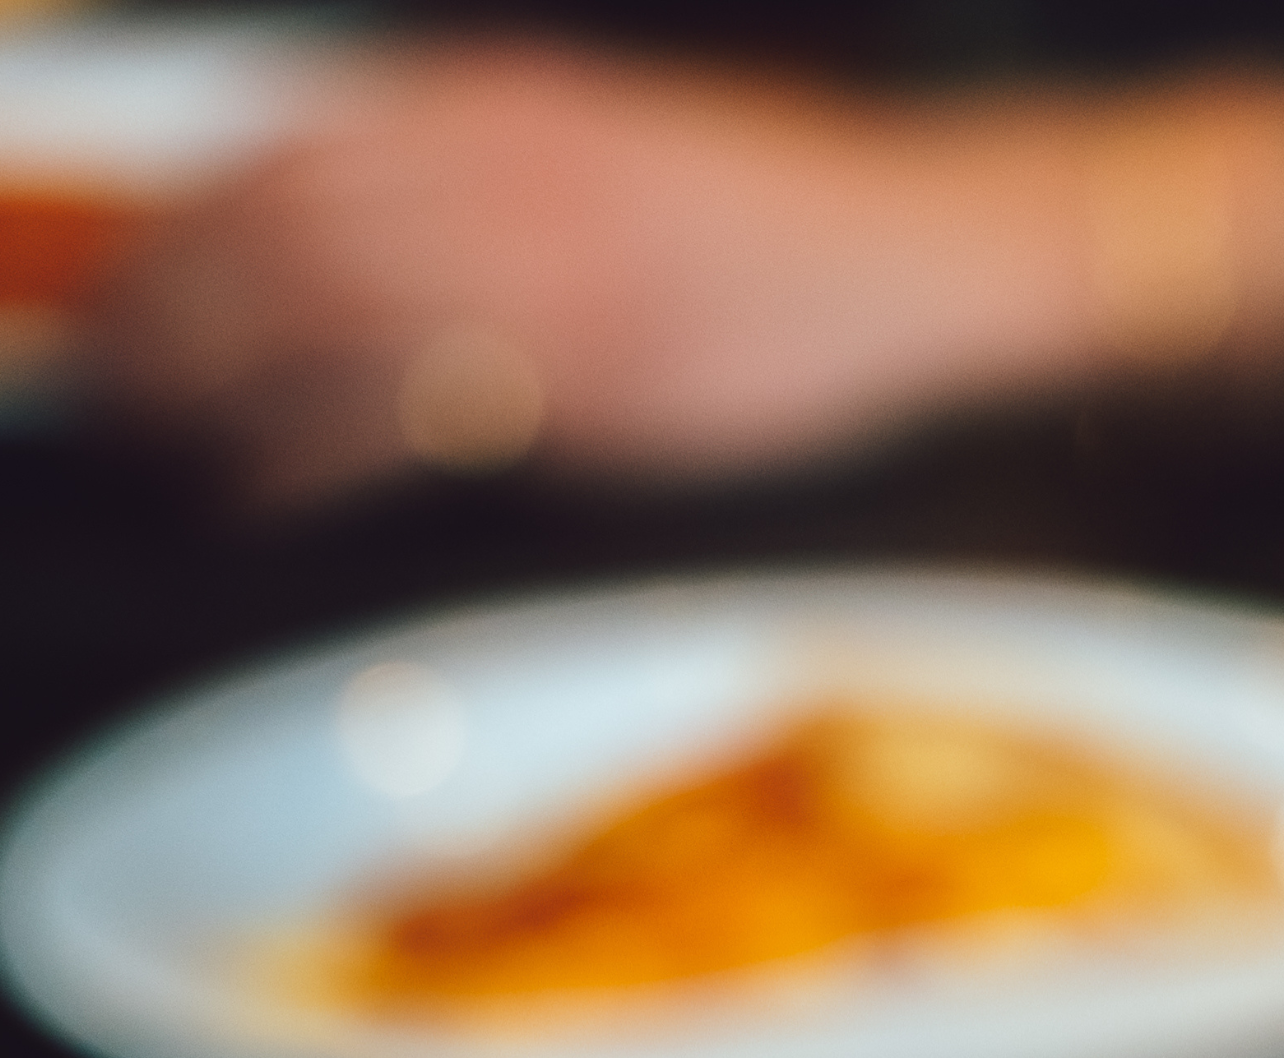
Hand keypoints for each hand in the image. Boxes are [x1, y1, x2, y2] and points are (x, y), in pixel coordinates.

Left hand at [87, 46, 1104, 502]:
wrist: (920, 250)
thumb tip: (377, 224)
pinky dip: (299, 449)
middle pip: (273, 219)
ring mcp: (539, 268)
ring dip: (211, 371)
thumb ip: (494, 176)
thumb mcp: (616, 154)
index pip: (290, 142)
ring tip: (155, 428)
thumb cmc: (780, 227)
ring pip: (310, 305)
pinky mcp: (577, 374)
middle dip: (174, 298)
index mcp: (506, 103)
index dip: (192, 213)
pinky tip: (252, 482)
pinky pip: (393, 411)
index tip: (139, 274)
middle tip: (115, 370)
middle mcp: (502, 165)